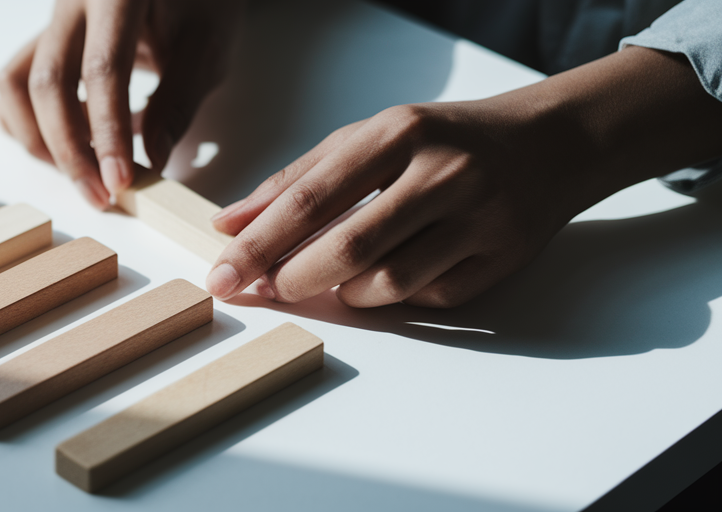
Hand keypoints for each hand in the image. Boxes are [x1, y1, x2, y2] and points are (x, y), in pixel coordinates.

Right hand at [0, 0, 243, 208]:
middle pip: (48, 83)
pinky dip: (26, 121)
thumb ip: (177, 102)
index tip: (118, 180)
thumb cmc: (201, 6)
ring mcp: (51, 22)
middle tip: (99, 194)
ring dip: (40, 139)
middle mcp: (72, 3)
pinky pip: (13, 83)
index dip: (107, 132)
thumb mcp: (205, 48)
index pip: (102, 70)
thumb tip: (152, 159)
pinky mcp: (43, 41)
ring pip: (16, 85)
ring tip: (81, 173)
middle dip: (70, 150)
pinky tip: (66, 144)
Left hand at [205, 46, 721, 307]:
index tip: (223, 275)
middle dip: (294, 279)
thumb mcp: (366, 140)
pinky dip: (397, 297)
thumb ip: (295, 181)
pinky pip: (429, 298)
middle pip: (348, 249)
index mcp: (398, 133)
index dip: (259, 244)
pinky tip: (392, 274)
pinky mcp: (503, 258)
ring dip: (346, 294)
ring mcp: (479, 218)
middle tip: (268, 290)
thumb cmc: (440, 142)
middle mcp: (443, 173)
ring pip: (388, 284)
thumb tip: (228, 226)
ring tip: (335, 278)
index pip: (311, 198)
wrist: (548, 144)